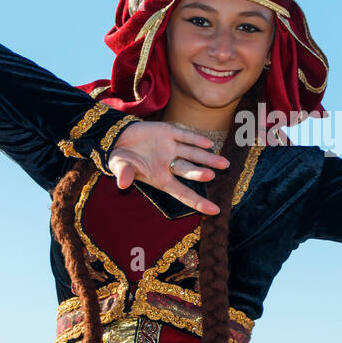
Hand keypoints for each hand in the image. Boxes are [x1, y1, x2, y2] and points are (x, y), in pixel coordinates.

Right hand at [106, 121, 229, 215]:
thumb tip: (123, 184)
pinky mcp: (169, 132)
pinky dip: (195, 139)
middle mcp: (170, 165)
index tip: (215, 210)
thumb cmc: (120, 159)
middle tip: (212, 176)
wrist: (117, 138)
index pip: (182, 193)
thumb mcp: (120, 167)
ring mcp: (171, 149)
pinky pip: (185, 136)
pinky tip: (208, 144)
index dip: (198, 202)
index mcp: (161, 178)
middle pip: (188, 171)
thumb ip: (124, 174)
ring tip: (224, 164)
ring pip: (193, 154)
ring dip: (208, 158)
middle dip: (199, 174)